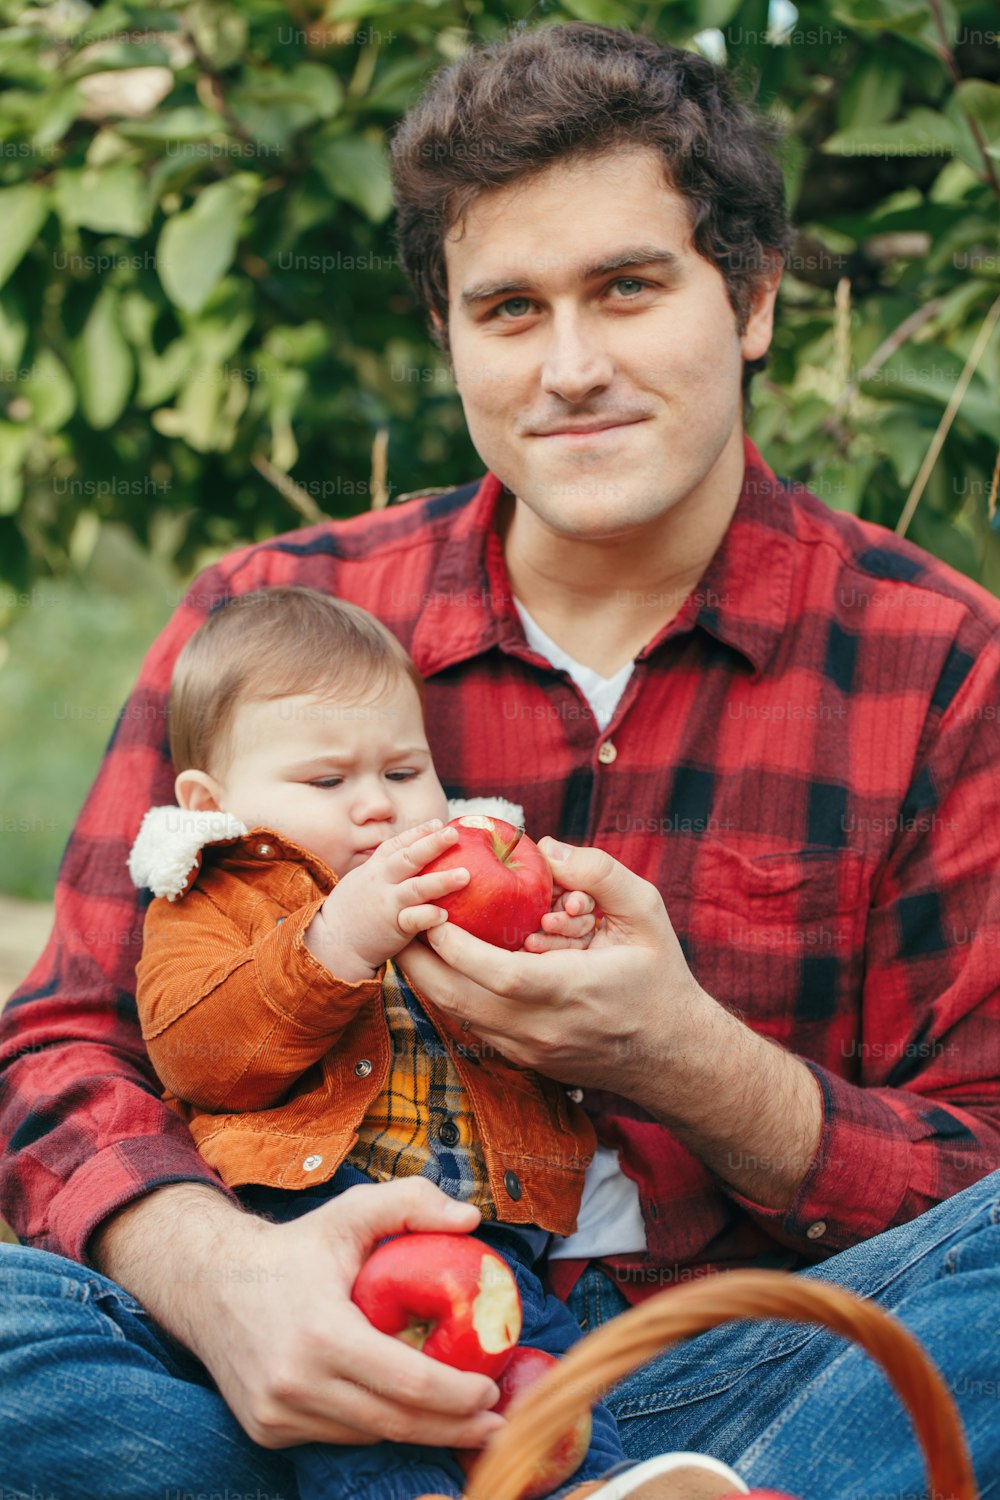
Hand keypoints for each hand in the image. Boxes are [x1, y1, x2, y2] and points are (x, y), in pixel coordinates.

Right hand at [94, 1180, 506, 1450]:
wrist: (210, 1283)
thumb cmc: (294, 1249)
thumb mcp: (351, 1212)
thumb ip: (411, 1202)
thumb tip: (470, 1220)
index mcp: (321, 1333)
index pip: (407, 1382)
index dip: (457, 1395)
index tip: (492, 1388)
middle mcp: (294, 1383)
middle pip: (394, 1422)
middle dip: (453, 1427)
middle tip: (497, 1423)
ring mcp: (277, 1413)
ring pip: (368, 1435)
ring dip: (419, 1431)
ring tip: (466, 1424)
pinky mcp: (267, 1429)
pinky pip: (338, 1435)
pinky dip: (376, 1426)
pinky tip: (406, 1414)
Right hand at [305, 820, 469, 980]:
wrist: (332, 943)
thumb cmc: (353, 911)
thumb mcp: (364, 882)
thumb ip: (386, 869)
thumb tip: (412, 856)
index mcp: (375, 868)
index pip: (397, 844)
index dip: (418, 832)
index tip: (438, 823)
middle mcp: (381, 882)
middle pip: (408, 858)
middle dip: (432, 844)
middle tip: (453, 834)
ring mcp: (387, 904)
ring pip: (416, 888)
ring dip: (441, 881)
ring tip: (465, 875)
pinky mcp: (393, 927)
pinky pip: (413, 920)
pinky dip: (429, 916)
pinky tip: (446, 914)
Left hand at [397, 837, 706, 1099]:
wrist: (672, 1054)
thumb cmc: (659, 975)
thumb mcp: (646, 913)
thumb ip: (600, 873)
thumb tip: (548, 849)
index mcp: (573, 990)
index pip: (499, 974)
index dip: (456, 945)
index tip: (433, 912)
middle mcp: (543, 1028)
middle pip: (458, 1001)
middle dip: (420, 960)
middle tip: (402, 919)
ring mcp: (529, 1049)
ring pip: (457, 1017)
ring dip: (428, 978)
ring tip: (412, 937)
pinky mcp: (524, 1059)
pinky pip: (472, 1025)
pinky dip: (451, 994)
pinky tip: (443, 964)